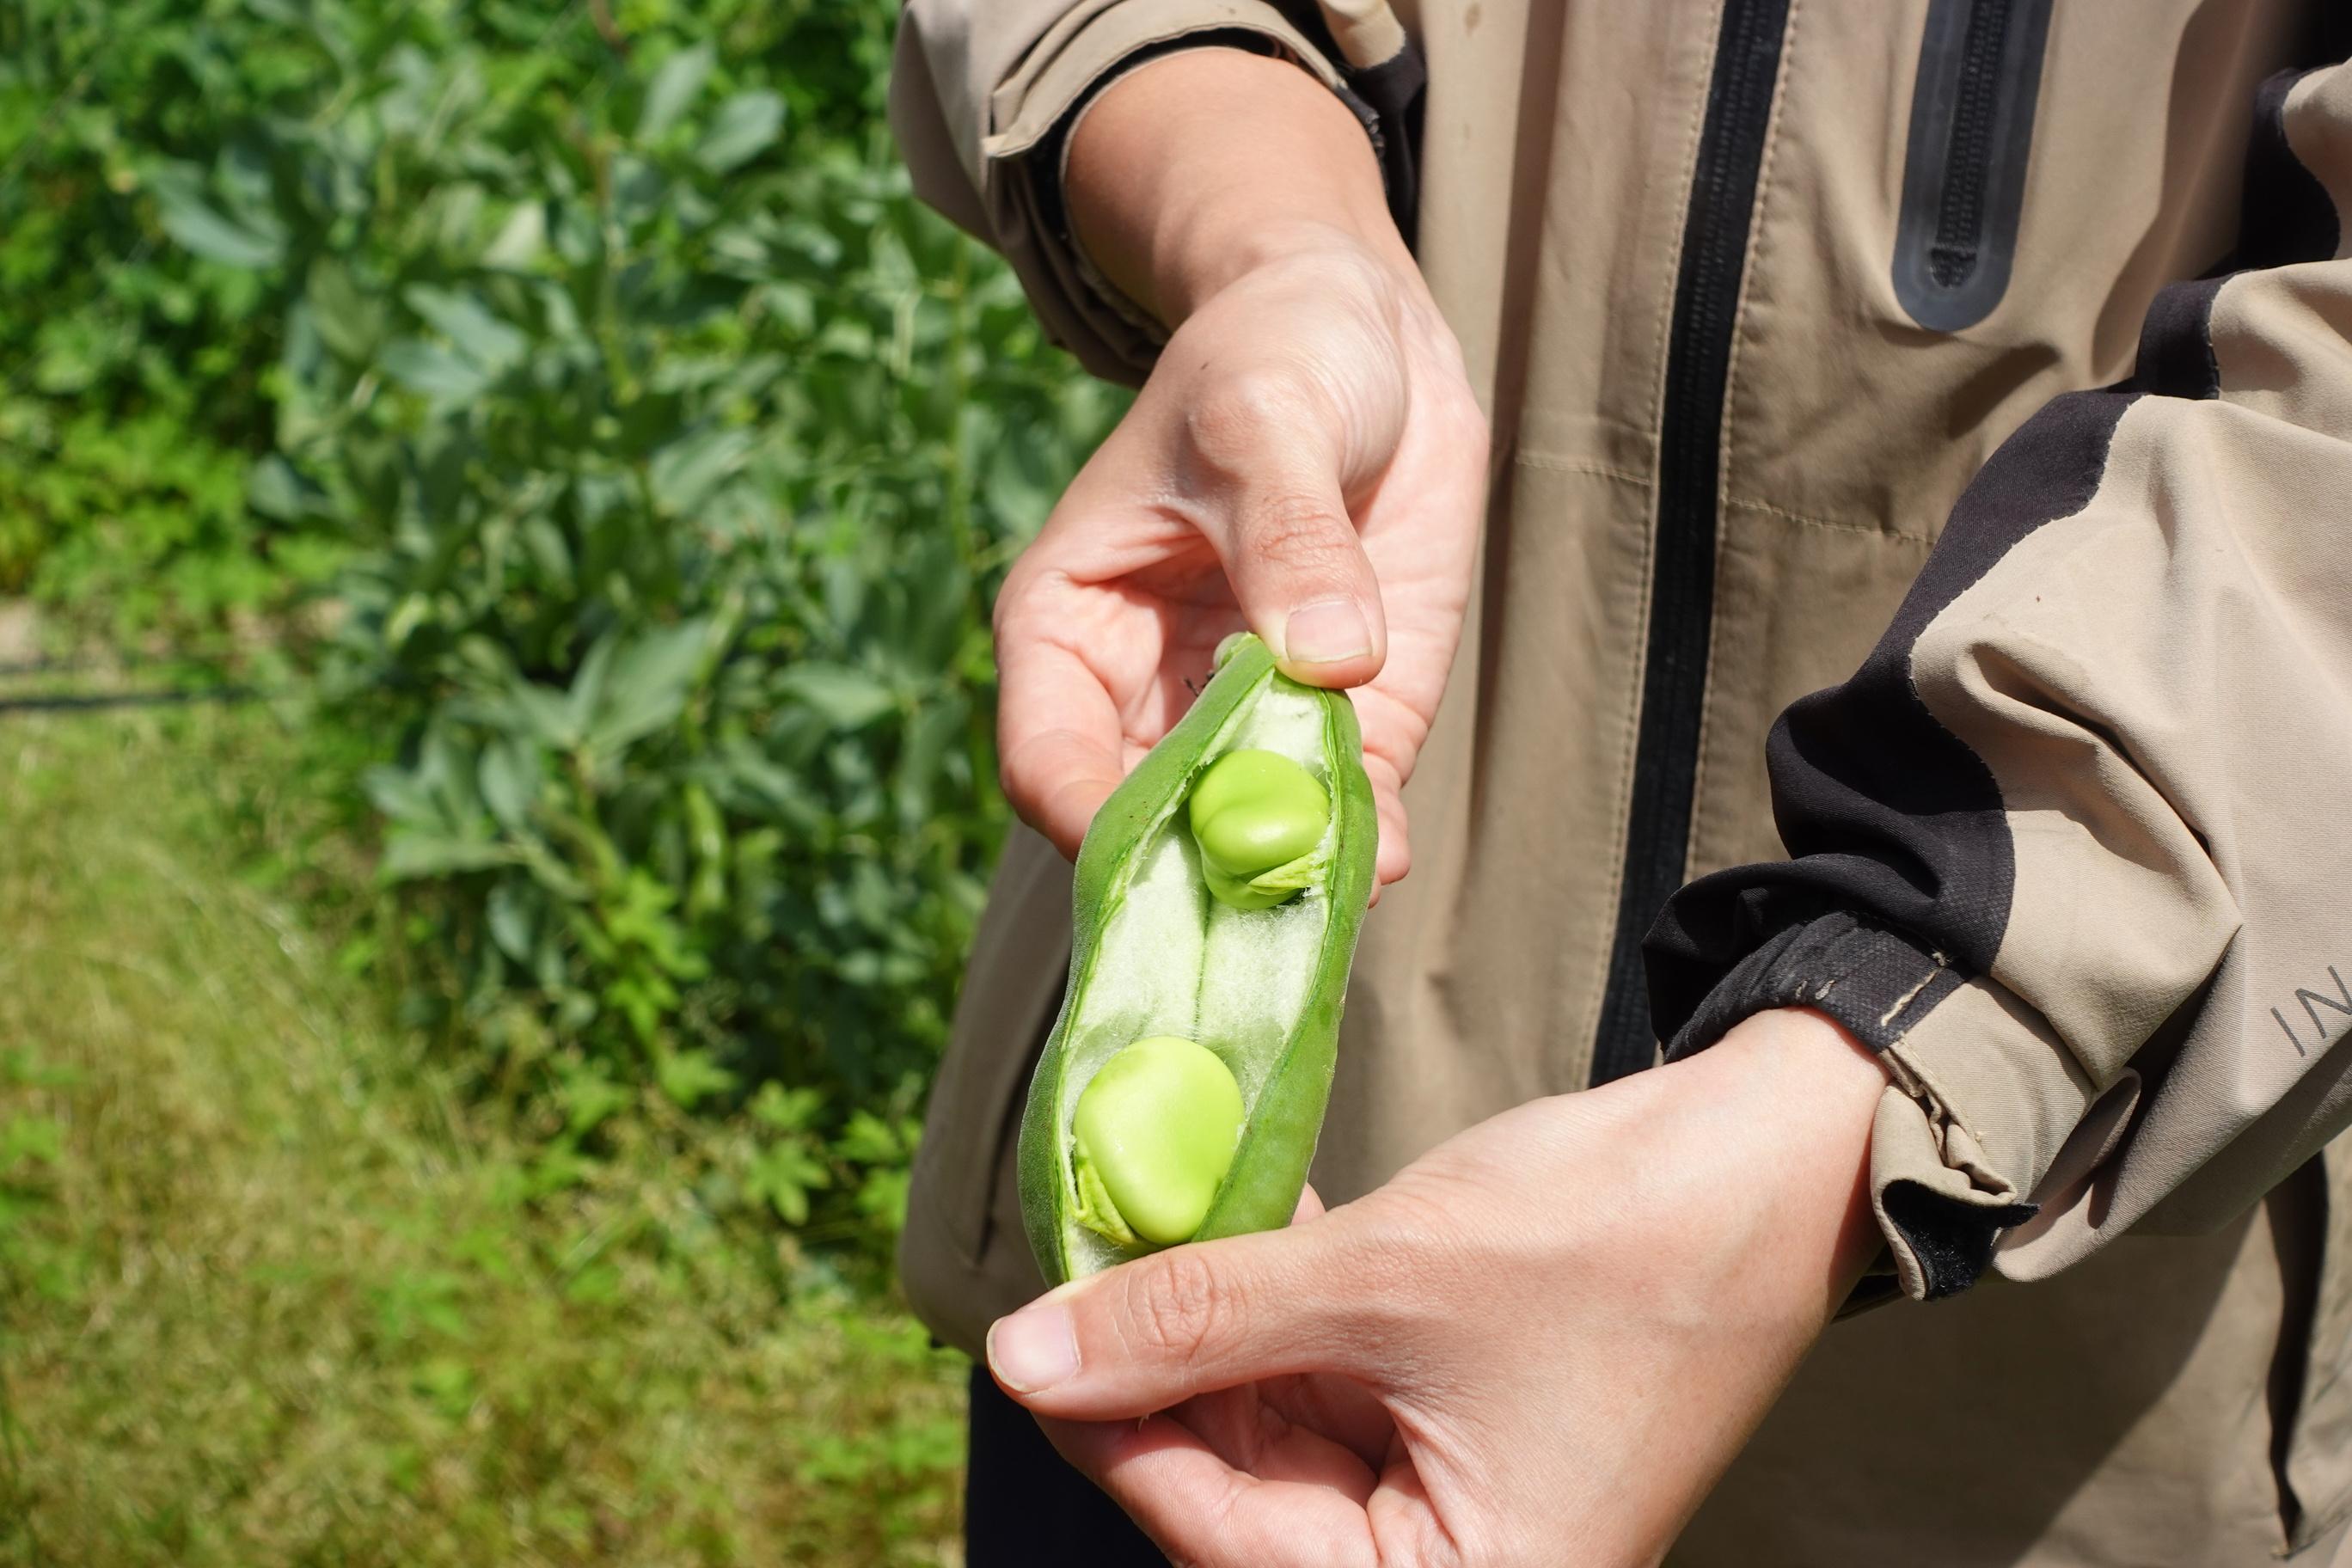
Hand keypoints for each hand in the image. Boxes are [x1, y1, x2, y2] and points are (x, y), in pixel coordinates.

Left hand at [984, 1010, 1889, 1566]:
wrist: (1784, 1151)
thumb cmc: (1622, 1236)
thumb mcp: (1385, 1278)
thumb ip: (1198, 1319)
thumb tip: (1023, 1358)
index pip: (1220, 1534)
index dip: (1111, 1421)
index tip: (1030, 1319)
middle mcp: (1453, 1565)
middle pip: (1237, 1486)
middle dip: (1154, 1361)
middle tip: (1084, 1244)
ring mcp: (1457, 1493)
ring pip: (1272, 1421)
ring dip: (1208, 1316)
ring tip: (1149, 1209)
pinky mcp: (1459, 1414)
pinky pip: (1328, 1374)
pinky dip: (1274, 1299)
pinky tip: (1226, 1212)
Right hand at [993, 51, 1486, 889]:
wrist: (1368, 340)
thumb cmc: (1272, 356)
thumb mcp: (1264, 417)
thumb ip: (1288, 533)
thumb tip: (1328, 658)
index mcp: (1067, 630)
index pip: (1046, 761)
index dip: (1092, 821)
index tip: (1162, 850)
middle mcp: (1142, 700)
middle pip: (1144, 830)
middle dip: (1197, 875)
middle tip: (1257, 895)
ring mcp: (1246, 722)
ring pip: (1243, 838)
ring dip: (1285, 873)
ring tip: (1333, 883)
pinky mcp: (1343, 722)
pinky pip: (1339, 808)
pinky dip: (1360, 841)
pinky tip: (1387, 851)